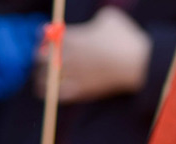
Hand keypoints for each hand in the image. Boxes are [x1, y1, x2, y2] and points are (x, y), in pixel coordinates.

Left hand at [34, 6, 150, 102]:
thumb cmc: (125, 38)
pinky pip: (54, 94)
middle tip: (41, 56)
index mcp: (71, 38)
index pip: (47, 37)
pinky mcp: (77, 90)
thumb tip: (91, 22)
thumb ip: (94, 18)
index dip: (42, 37)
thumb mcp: (110, 18)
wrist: (136, 63)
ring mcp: (71, 75)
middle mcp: (67, 57)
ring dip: (40, 75)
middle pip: (40, 58)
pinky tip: (47, 89)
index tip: (44, 38)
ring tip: (41, 75)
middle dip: (39, 56)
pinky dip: (48, 91)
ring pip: (44, 78)